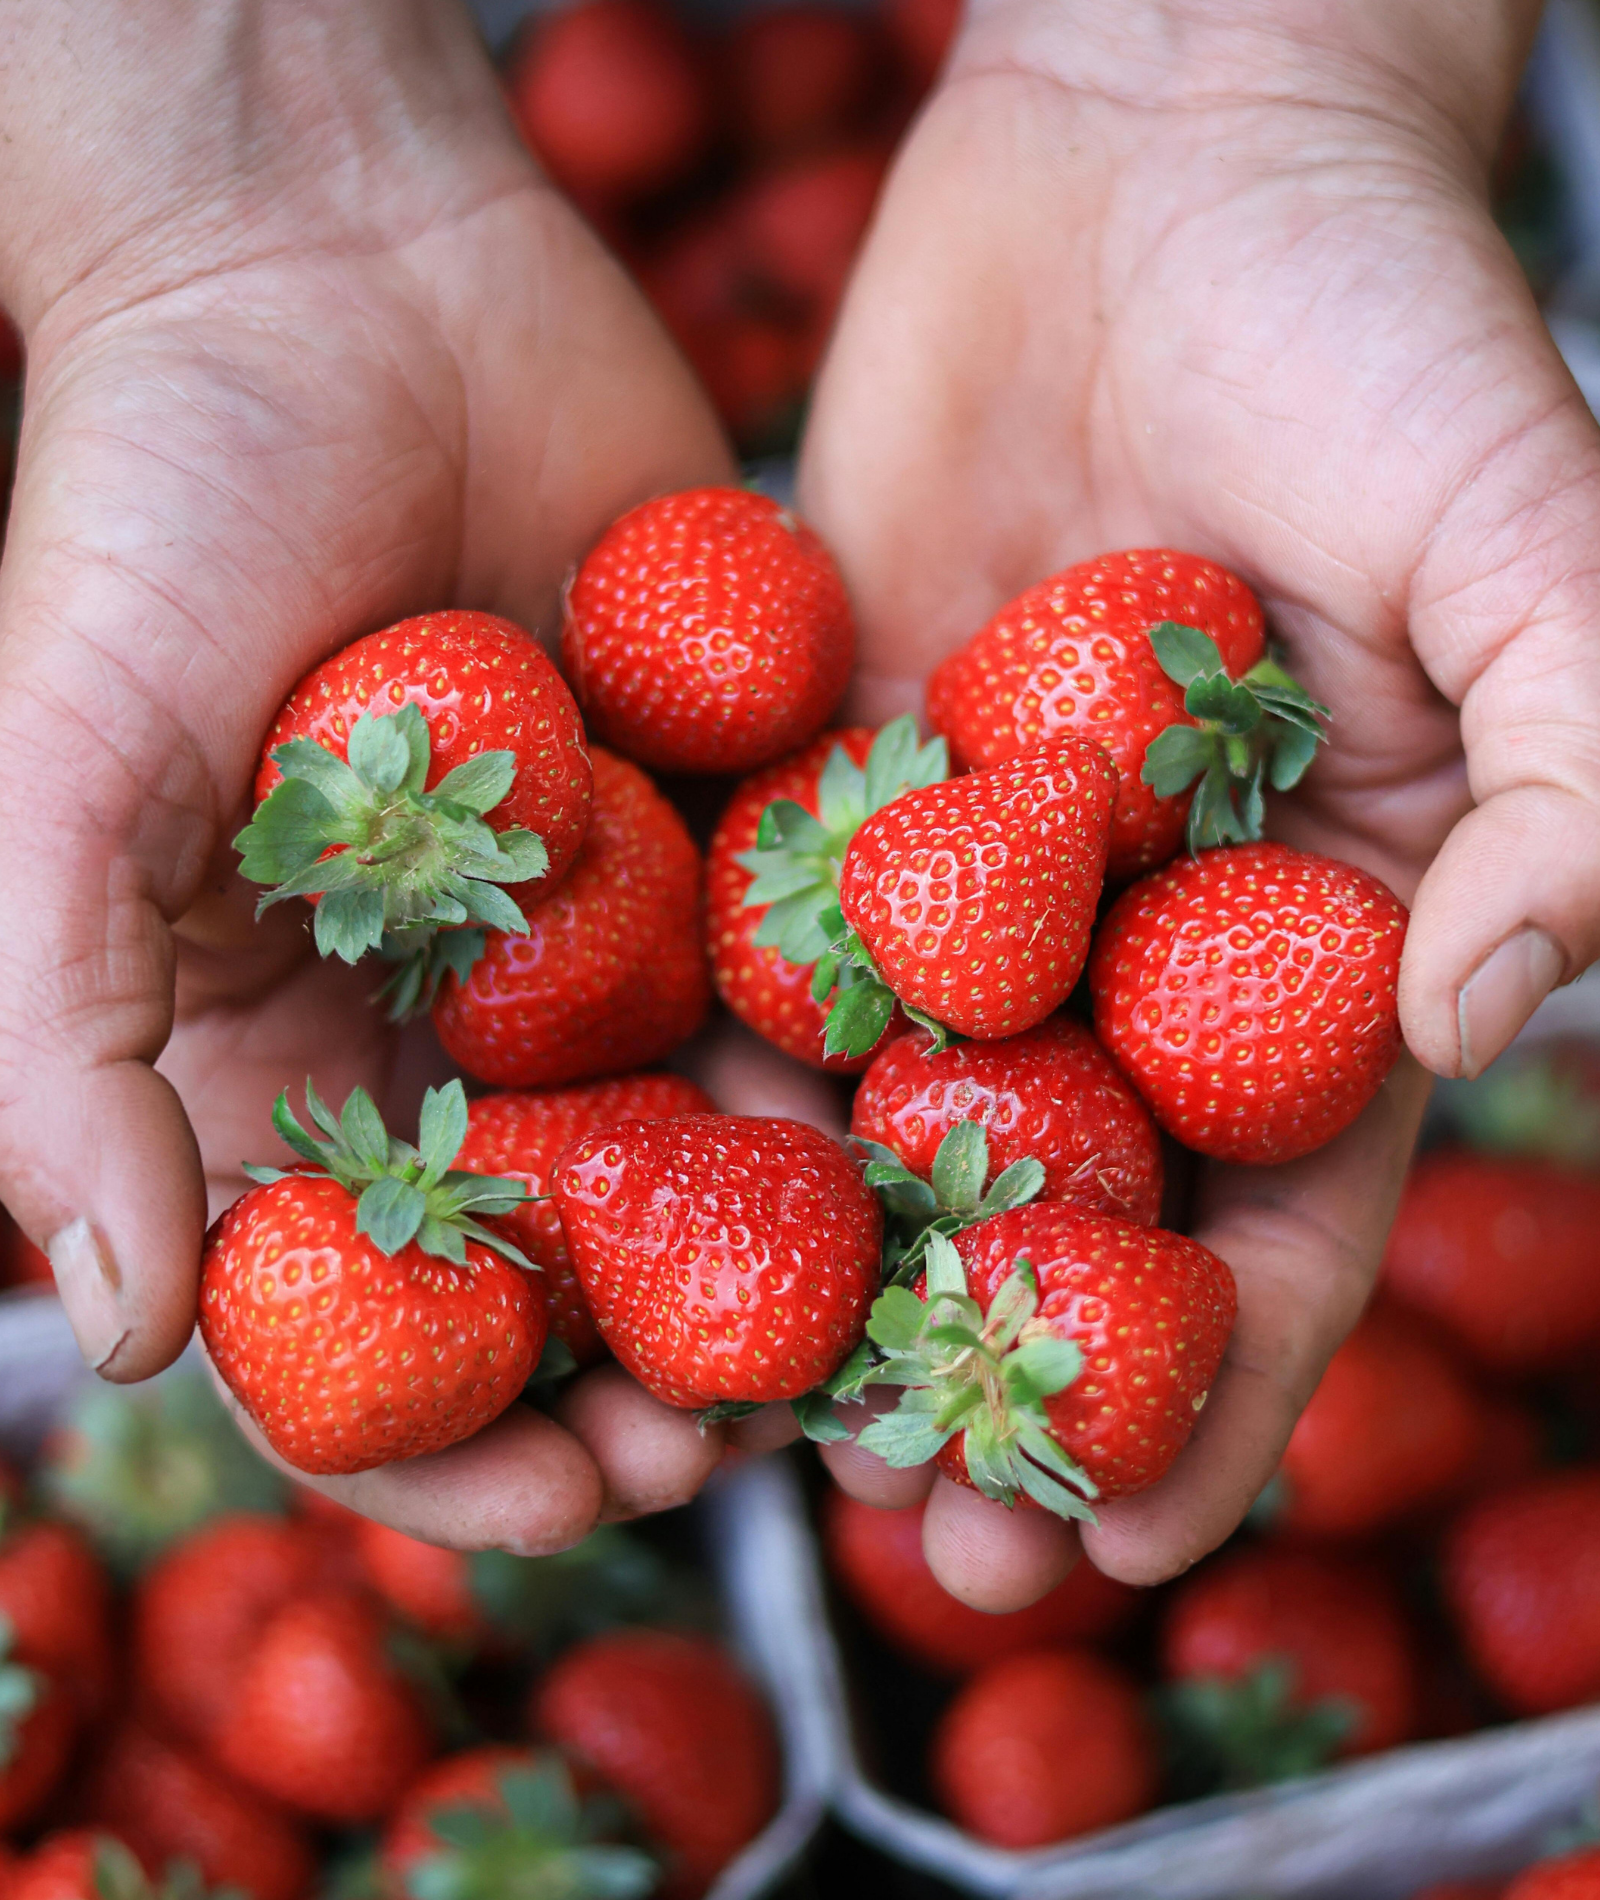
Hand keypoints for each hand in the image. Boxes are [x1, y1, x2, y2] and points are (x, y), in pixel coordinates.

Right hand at [0, 0, 747, 1550]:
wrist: (333, 262)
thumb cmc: (150, 511)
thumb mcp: (57, 789)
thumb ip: (68, 1059)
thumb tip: (130, 1333)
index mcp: (289, 1046)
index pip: (370, 1312)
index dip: (460, 1438)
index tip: (573, 1505)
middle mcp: (458, 1011)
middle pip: (568, 1253)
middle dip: (655, 1371)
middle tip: (758, 1450)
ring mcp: (605, 915)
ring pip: (713, 1129)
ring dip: (794, 1244)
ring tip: (887, 1329)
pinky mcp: (724, 803)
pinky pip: (808, 950)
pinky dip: (872, 1042)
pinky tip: (952, 1120)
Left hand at [793, 0, 1593, 1603]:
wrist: (1166, 150)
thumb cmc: (1390, 335)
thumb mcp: (1545, 554)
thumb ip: (1578, 791)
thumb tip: (1491, 1015)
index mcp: (1314, 943)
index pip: (1275, 1218)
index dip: (1213, 1384)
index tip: (1121, 1532)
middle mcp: (1132, 942)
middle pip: (1063, 1211)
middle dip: (997, 1380)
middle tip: (915, 1537)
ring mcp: (967, 874)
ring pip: (885, 1113)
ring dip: (821, 1271)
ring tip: (736, 1424)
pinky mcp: (825, 780)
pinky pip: (761, 945)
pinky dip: (705, 1064)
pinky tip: (629, 1187)